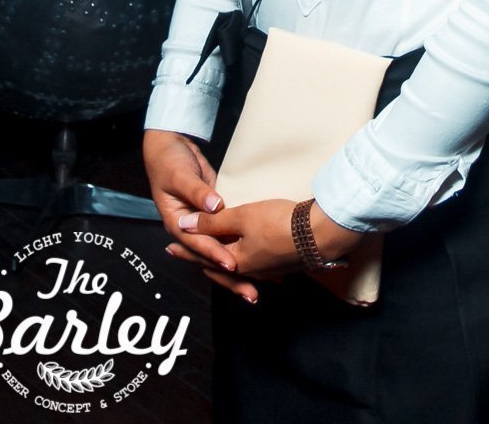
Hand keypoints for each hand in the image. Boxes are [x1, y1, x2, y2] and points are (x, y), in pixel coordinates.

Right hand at [142, 129, 258, 301]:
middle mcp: (191, 231)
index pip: (199, 244)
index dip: (215, 255)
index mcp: (177, 224)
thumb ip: (197, 192)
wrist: (169, 149)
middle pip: (211, 258)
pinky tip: (261, 261)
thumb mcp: (179, 176)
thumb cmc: (169, 162)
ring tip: (262, 286)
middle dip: (231, 277)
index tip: (232, 265)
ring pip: (222, 252)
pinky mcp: (215, 217)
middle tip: (252, 293)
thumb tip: (213, 207)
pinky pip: (229, 236)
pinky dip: (243, 247)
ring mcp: (204, 226)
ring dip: (240, 270)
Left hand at [176, 199, 367, 295]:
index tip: (169, 247)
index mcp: (236, 261)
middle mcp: (250, 270)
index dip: (186, 248)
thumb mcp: (241, 217)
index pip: (203, 255)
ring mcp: (268, 268)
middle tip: (182, 255)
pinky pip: (254, 264)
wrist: (319, 233)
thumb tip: (183, 225)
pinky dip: (241, 259)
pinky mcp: (282, 261)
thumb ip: (212, 222)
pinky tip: (247, 256)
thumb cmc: (278, 224)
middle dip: (200, 257)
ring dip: (221, 260)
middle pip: (218, 265)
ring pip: (236, 265)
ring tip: (212, 257)